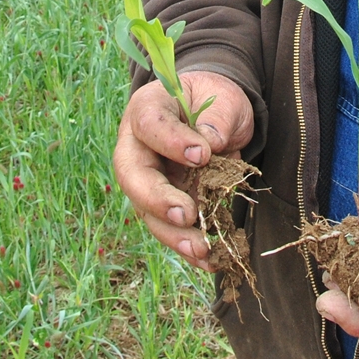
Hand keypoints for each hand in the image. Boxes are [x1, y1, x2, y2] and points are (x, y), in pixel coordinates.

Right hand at [111, 70, 252, 270]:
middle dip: (156, 199)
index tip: (201, 154)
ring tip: (201, 248)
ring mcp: (149, 179)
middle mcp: (138, 147)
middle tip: (184, 214)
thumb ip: (218, 117)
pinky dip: (188, 246)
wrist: (218, 116)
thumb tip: (210, 144)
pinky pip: (170, 229)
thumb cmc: (216, 99)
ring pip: (148, 211)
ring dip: (173, 234)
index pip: (148, 124)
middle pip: (133, 175)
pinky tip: (209, 260)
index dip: (169, 140)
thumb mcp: (225, 98)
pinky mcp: (164, 204)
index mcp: (148, 108)